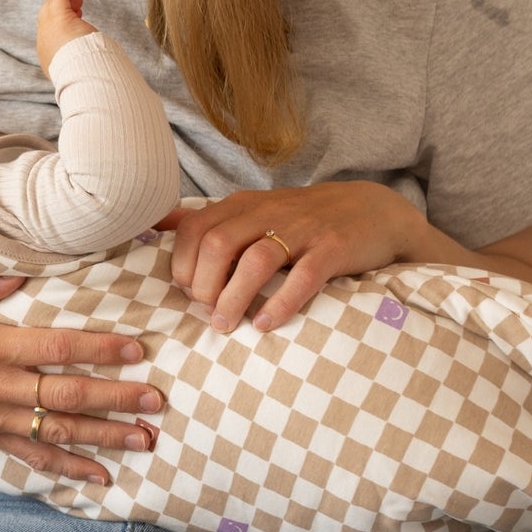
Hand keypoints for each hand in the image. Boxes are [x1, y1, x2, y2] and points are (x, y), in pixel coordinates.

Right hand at [0, 273, 162, 485]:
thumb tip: (26, 266)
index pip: (55, 347)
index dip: (98, 349)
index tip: (137, 350)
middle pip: (67, 393)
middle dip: (116, 398)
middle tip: (157, 400)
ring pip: (58, 429)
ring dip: (104, 435)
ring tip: (145, 439)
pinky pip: (33, 457)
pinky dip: (68, 468)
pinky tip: (101, 475)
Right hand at [36, 0, 96, 73]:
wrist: (81, 71)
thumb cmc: (88, 72)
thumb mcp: (88, 67)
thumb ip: (91, 62)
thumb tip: (105, 65)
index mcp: (51, 59)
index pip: (53, 36)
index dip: (65, 23)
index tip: (78, 16)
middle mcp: (45, 44)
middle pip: (51, 19)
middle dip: (64, 7)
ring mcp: (48, 29)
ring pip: (54, 7)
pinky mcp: (57, 15)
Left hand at [157, 182, 417, 334]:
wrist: (374, 211)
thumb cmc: (303, 219)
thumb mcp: (254, 210)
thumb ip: (209, 219)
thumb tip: (156, 222)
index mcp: (245, 205)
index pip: (197, 228)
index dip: (184, 263)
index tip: (188, 292)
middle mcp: (270, 212)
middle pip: (219, 242)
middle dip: (204, 283)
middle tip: (206, 312)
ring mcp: (303, 229)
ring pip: (257, 260)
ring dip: (234, 297)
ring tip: (225, 326)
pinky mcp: (334, 249)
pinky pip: (304, 277)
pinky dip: (282, 302)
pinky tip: (267, 325)